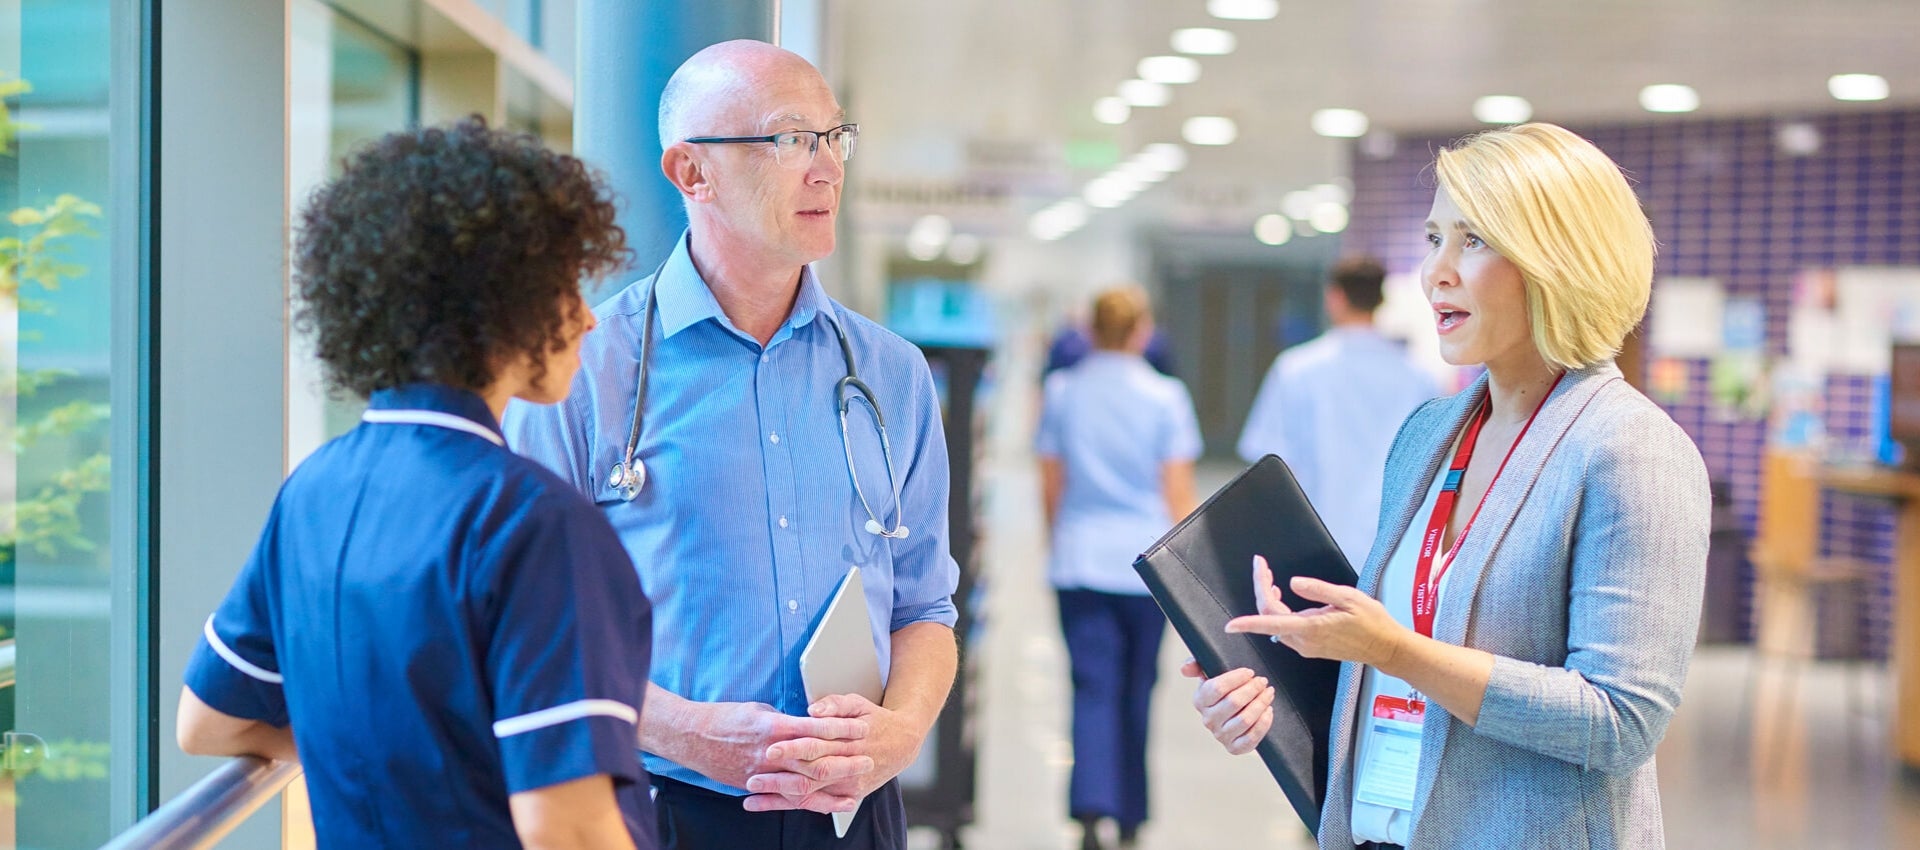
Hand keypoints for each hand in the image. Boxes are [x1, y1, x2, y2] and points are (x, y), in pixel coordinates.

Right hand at [678, 700, 871, 812]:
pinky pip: (785, 798)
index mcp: (774, 726)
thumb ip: (784, 720)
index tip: (862, 727)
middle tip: (868, 761)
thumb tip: (805, 723)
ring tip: (854, 793)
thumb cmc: (726, 717)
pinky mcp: (754, 785)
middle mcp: (771, 751)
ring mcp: (763, 772)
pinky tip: (825, 807)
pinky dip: (807, 804)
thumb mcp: (759, 709)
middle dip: (844, 762)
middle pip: (815, 760)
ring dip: (831, 790)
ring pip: (803, 785)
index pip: (816, 728)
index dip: (841, 729)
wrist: (692, 736)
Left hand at [742, 694, 924, 813]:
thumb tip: (812, 710)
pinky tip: (766, 805)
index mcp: (848, 740)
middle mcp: (848, 766)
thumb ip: (835, 704)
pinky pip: (815, 805)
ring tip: (751, 794)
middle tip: (753, 776)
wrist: (903, 744)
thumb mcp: (859, 703)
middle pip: (810, 773)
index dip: (794, 746)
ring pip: (809, 794)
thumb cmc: (874, 720)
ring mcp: (847, 785)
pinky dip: (789, 805)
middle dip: (780, 777)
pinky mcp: (846, 797)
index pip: (817, 744)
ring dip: (778, 796)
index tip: (770, 746)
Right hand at [1180, 660, 1273, 754]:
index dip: (1236, 678)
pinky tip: (1268, 710)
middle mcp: (1208, 720)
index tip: (1250, 672)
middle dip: (1252, 689)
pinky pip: (1251, 738)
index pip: (1216, 688)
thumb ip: (1196, 664)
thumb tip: (1185, 668)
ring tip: (1268, 693)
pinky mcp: (1235, 748)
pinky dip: (1263, 723)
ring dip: (1260, 703)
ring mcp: (1221, 735)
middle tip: (1263, 681)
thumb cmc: (1225, 690)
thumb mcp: (1210, 674)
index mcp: (1200, 700)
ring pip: (1244, 719)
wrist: (1237, 714)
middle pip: (1234, 702)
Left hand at [1225, 555, 1406, 667]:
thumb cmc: (1372, 622)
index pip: (1271, 623)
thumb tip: (1293, 583)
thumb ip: (1319, 590)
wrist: (1386, 648)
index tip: (1230, 624)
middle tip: (1262, 566)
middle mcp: (1304, 641)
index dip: (1248, 623)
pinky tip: (1283, 597)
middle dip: (1262, 590)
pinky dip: (1279, 613)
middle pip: (1270, 617)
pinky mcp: (1311, 647)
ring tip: (1270, 578)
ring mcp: (1307, 647)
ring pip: (1277, 624)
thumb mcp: (1348, 598)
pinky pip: (1286, 629)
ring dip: (1269, 601)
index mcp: (1311, 628)